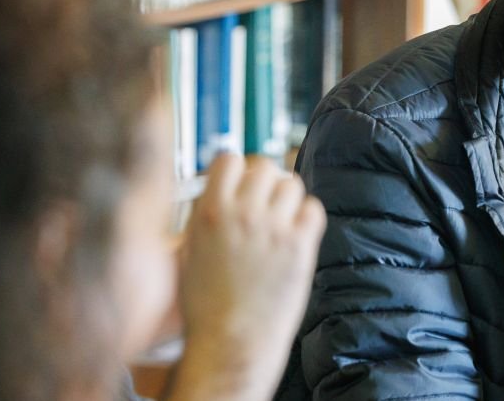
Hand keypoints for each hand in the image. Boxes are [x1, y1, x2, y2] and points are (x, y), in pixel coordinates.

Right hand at [166, 154, 325, 400]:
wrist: (231, 343)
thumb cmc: (206, 307)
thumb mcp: (190, 251)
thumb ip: (204, 214)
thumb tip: (218, 190)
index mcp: (211, 212)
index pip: (229, 159)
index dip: (236, 169)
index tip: (240, 180)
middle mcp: (244, 214)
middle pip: (264, 167)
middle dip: (264, 182)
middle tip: (264, 202)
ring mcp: (274, 229)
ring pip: (291, 184)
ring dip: (287, 198)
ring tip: (281, 219)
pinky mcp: (301, 247)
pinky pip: (314, 209)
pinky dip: (307, 216)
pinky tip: (297, 232)